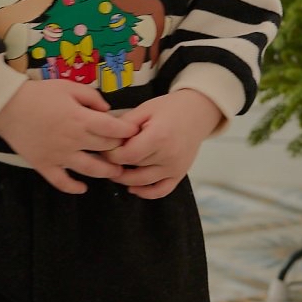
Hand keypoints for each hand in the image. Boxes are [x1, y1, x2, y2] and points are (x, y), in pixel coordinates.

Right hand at [0, 81, 142, 195]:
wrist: (7, 106)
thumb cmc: (38, 94)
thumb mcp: (68, 87)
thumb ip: (91, 97)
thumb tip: (107, 110)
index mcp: (80, 119)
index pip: (113, 129)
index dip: (127, 131)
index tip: (134, 132)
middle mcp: (74, 140)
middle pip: (105, 149)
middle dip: (120, 149)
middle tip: (128, 150)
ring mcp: (59, 156)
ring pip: (90, 170)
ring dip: (106, 172)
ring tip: (115, 172)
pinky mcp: (44, 165)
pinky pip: (61, 182)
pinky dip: (73, 187)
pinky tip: (83, 188)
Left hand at [95, 91, 225, 198]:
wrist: (198, 113)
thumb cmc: (170, 109)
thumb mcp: (145, 109)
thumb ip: (124, 124)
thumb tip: (105, 138)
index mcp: (159, 137)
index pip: (127, 155)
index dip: (110, 154)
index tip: (104, 148)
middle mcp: (169, 155)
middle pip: (133, 168)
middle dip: (116, 164)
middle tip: (107, 156)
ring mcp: (175, 167)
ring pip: (142, 182)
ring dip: (125, 179)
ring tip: (114, 171)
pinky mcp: (179, 174)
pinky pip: (161, 191)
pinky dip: (145, 193)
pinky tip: (133, 188)